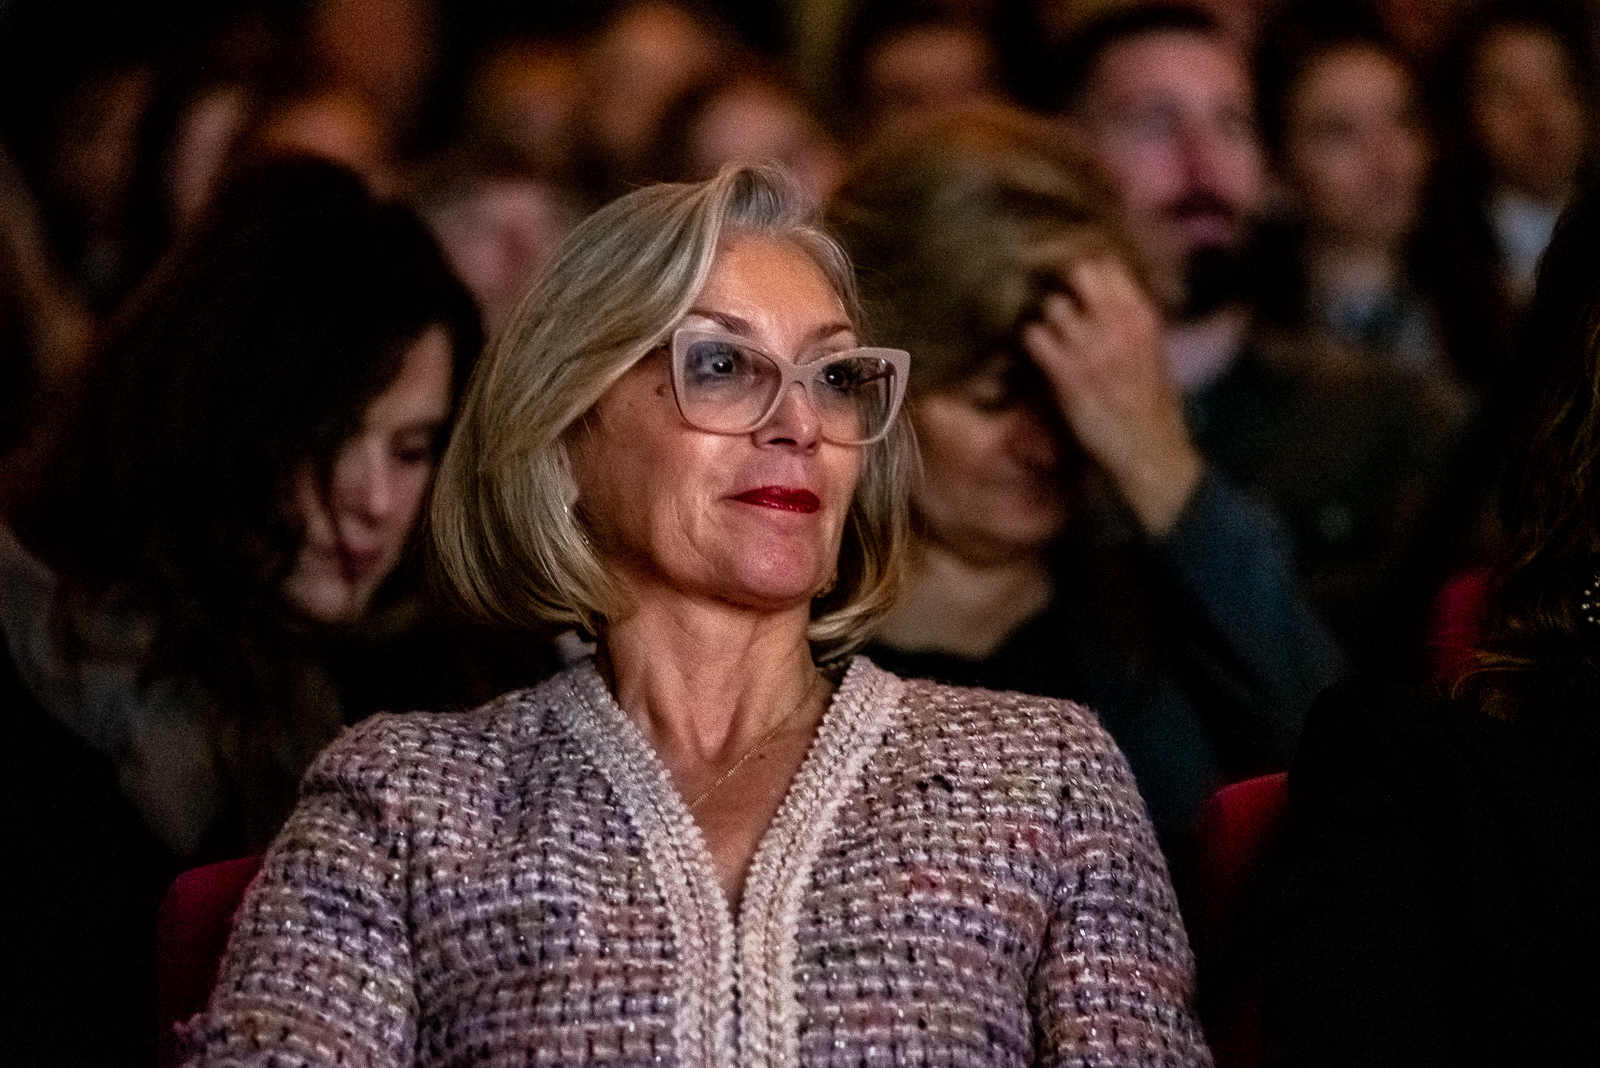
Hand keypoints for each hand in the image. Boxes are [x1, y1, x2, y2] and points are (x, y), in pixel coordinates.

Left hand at [1021, 257, 1202, 536]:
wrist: (1149, 454)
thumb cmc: (1154, 410)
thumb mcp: (1155, 354)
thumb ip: (1132, 321)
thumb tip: (1107, 299)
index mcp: (1143, 317)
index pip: (1108, 265)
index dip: (1087, 271)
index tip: (1075, 285)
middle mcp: (1118, 323)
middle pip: (1078, 272)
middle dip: (1063, 285)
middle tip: (1057, 306)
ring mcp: (1091, 346)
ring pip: (1052, 304)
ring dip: (1045, 318)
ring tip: (1048, 337)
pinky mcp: (1066, 373)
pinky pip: (1034, 336)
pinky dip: (1030, 343)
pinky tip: (1036, 357)